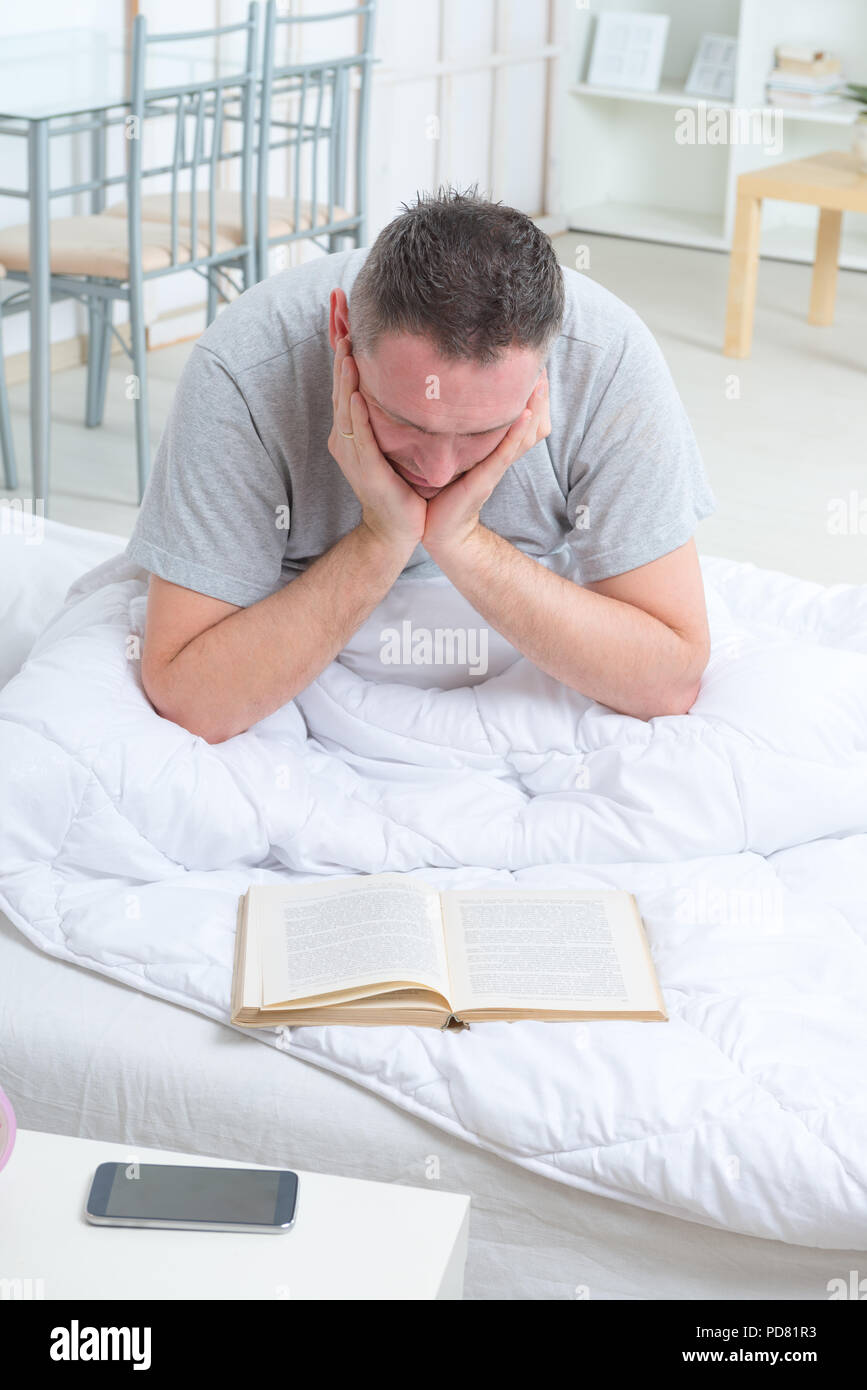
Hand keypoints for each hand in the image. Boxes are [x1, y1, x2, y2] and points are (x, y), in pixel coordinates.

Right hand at [328, 335, 426, 553]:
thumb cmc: (400, 483)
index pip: (345, 383)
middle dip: (339, 353)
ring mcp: (352, 454)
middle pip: (339, 388)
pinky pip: (359, 437)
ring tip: (346, 351)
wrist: (399, 526)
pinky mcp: (366, 469)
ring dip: (344, 379)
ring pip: (345, 408)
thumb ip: (393, 414)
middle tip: (341, 320)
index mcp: (350, 430)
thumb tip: (408, 381)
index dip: (343, 351)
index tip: (345, 318)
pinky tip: (356, 395)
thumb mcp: (393, 442)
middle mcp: (345, 438)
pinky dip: (356, 415)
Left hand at [422, 368, 550, 559]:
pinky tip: (524, 413)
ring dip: (534, 409)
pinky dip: (516, 433)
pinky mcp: (485, 479)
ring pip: (523, 436)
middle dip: (538, 398)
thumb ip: (458, 436)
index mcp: (494, 452)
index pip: (521, 422)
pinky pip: (505, 453)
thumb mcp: (454, 457)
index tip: (533, 369)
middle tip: (542, 368)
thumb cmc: (442, 494)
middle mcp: (500, 459)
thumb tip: (448, 407)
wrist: (440, 531)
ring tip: (540, 383)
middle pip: (530, 426)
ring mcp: (495, 469)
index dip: (531, 398)